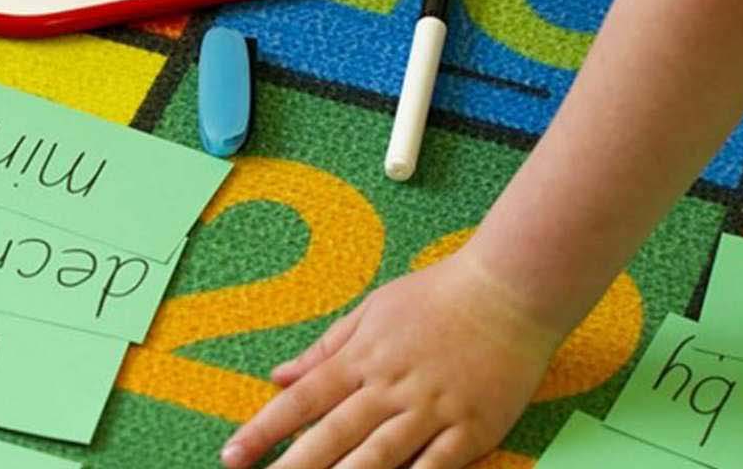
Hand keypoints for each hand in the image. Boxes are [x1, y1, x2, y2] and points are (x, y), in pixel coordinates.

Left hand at [219, 252, 561, 468]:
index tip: (232, 454)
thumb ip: (326, 348)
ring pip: (379, 457)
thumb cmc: (438, 295)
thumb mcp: (372, 310)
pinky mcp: (472, 429)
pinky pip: (436, 466)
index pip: (303, 399)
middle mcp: (390, 386)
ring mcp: (432, 409)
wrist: (509, 291)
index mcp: (363, 357)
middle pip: (333, 435)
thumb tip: (278, 374)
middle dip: (294, 466)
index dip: (264, 429)